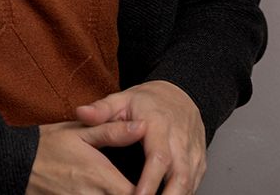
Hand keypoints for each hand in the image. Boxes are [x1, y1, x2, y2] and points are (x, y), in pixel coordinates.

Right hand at [26, 119, 142, 194]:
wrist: (14, 163)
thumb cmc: (48, 145)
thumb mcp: (80, 132)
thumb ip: (113, 131)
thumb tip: (143, 126)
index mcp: (101, 176)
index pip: (138, 194)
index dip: (147, 191)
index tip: (151, 184)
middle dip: (135, 194)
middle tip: (140, 186)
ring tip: (118, 187)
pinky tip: (100, 192)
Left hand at [75, 81, 206, 194]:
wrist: (180, 95)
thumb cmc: (147, 101)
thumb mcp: (122, 99)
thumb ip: (101, 109)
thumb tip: (80, 113)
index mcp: (159, 125)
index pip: (158, 157)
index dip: (149, 181)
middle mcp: (180, 140)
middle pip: (180, 176)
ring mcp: (192, 152)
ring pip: (189, 182)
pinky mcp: (199, 161)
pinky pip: (194, 183)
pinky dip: (182, 194)